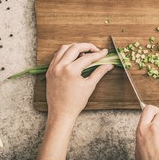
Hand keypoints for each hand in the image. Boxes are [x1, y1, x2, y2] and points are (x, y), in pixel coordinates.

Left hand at [37, 43, 112, 159]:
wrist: (61, 113)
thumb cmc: (75, 102)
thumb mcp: (89, 86)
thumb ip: (99, 72)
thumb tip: (109, 65)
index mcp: (71, 70)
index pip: (87, 57)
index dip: (98, 54)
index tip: (104, 52)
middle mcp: (60, 66)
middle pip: (75, 47)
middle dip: (87, 46)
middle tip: (95, 50)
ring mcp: (53, 68)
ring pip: (64, 48)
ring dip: (75, 47)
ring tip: (84, 53)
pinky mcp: (49, 71)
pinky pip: (57, 56)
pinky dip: (65, 53)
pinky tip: (73, 57)